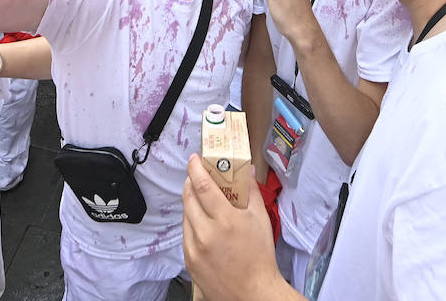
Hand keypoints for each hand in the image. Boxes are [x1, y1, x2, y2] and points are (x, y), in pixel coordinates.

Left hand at [182, 155, 286, 300]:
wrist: (254, 293)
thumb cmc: (260, 256)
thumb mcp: (260, 219)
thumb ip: (251, 191)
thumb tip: (247, 169)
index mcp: (225, 220)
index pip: (202, 186)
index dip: (195, 169)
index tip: (193, 159)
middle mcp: (206, 234)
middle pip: (188, 198)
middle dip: (190, 183)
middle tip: (196, 176)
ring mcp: (195, 249)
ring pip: (185, 217)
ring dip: (190, 204)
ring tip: (200, 200)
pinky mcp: (190, 262)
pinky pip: (185, 235)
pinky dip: (191, 224)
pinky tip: (201, 224)